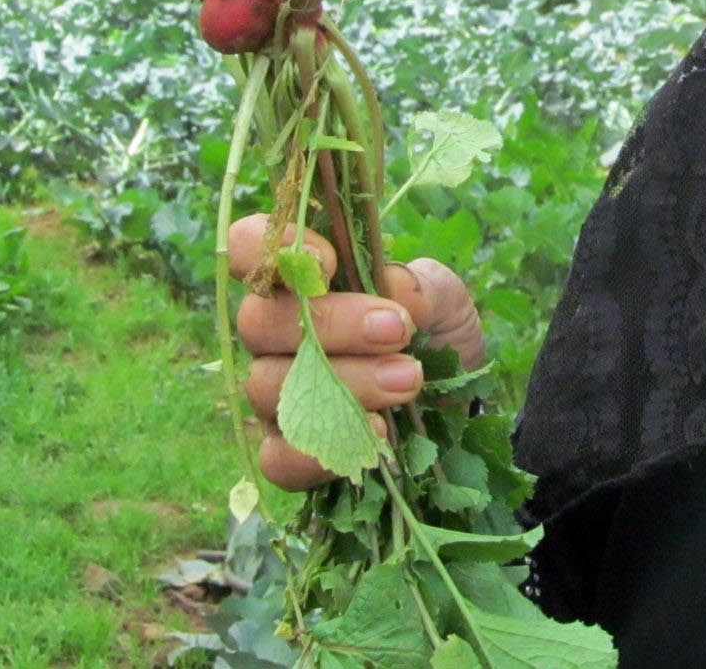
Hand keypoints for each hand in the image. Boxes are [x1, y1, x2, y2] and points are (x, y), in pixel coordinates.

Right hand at [228, 214, 485, 491]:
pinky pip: (275, 457)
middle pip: (259, 321)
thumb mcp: (443, 298)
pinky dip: (321, 451)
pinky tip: (377, 434)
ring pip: (267, 384)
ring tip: (408, 380)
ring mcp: (274, 395)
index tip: (329, 261)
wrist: (456, 402)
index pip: (249, 247)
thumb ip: (420, 285)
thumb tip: (394, 288)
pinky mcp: (287, 452)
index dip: (273, 248)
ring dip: (344, 382)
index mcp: (301, 280)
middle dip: (333, 324)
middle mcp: (274, 334)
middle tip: (397, 329)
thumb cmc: (434, 333)